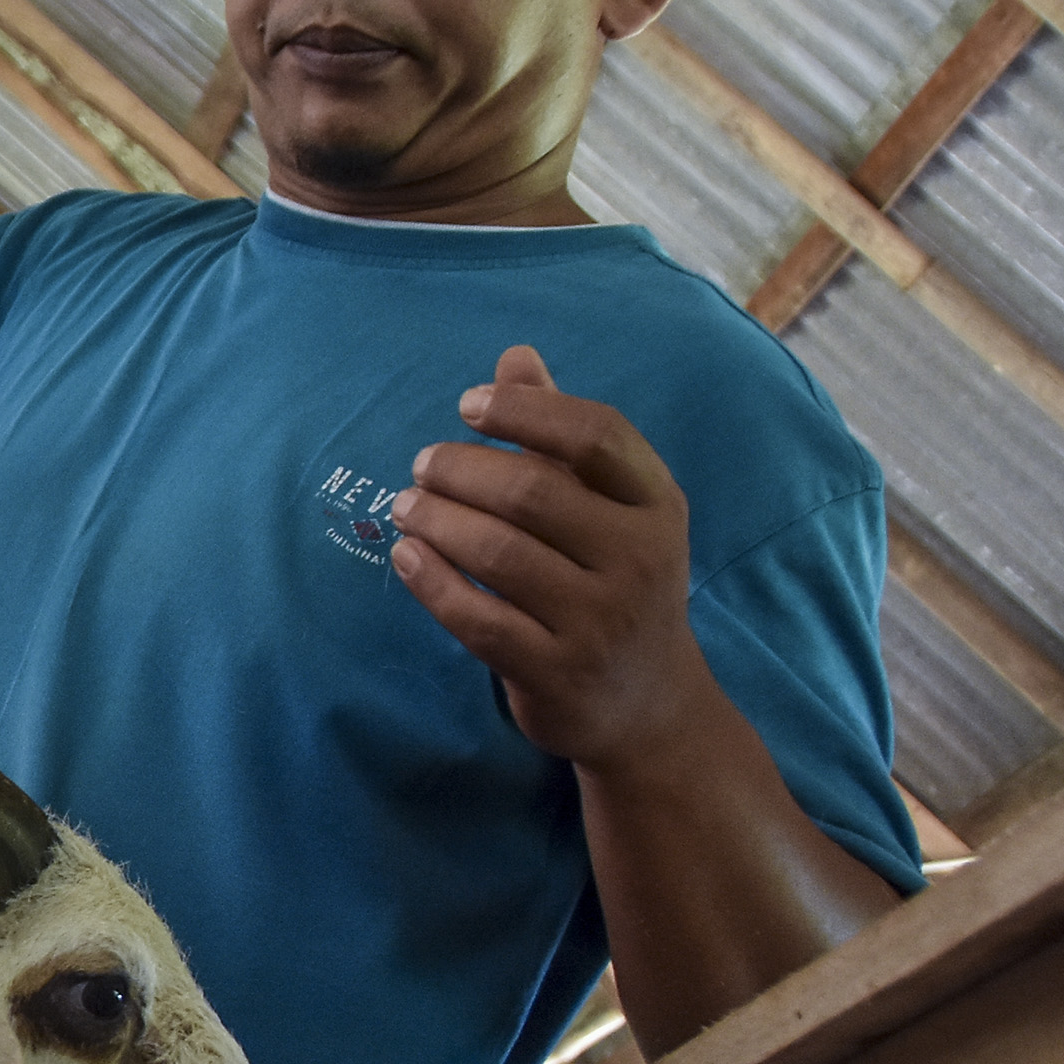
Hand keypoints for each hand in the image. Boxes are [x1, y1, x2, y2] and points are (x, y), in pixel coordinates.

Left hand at [389, 346, 714, 771]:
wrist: (648, 706)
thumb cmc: (615, 584)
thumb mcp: (612, 510)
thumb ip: (562, 437)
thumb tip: (514, 358)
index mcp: (657, 505)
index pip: (596, 435)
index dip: (525, 412)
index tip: (467, 405)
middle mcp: (639, 559)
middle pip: (533, 492)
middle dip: (462, 470)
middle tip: (422, 465)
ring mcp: (599, 621)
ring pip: (498, 553)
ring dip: (437, 520)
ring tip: (406, 506)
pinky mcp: (556, 673)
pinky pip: (478, 619)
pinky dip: (432, 582)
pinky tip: (407, 556)